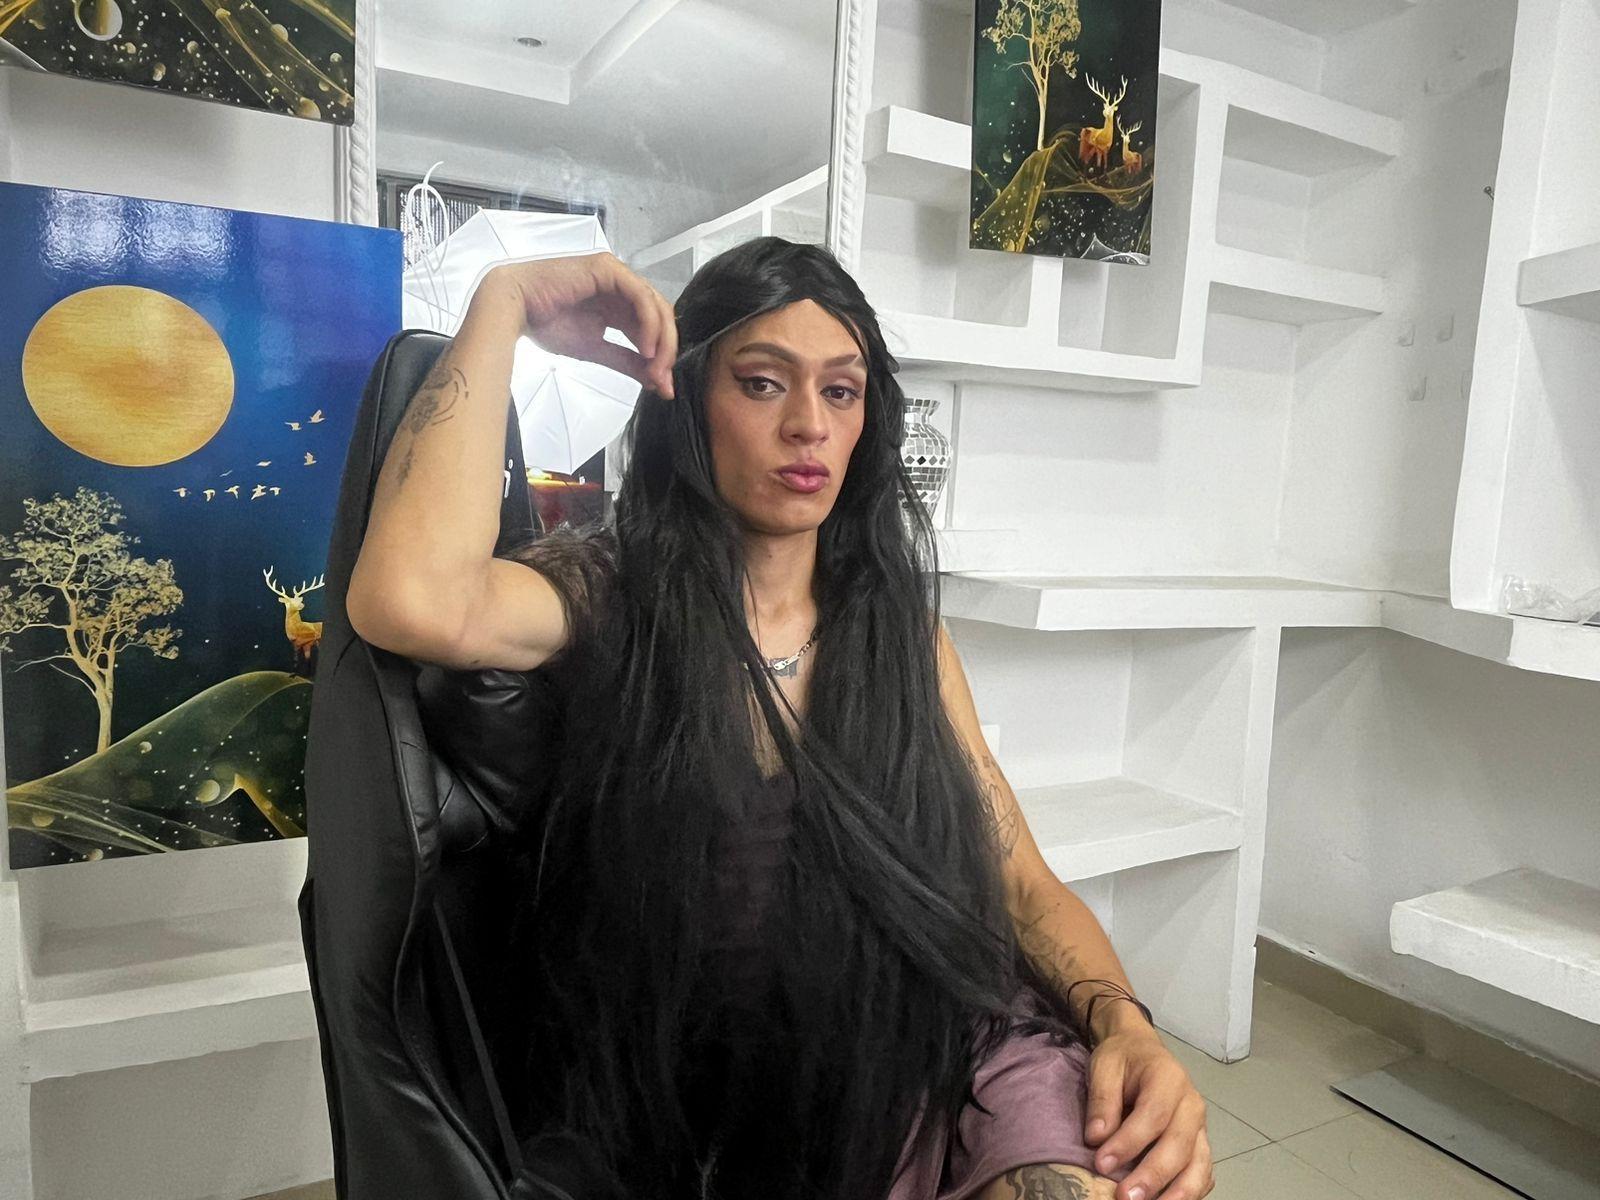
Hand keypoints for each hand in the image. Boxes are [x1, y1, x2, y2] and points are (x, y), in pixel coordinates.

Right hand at [474, 252, 678, 396]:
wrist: (513, 308)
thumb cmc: (545, 322)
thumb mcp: (595, 350)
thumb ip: (627, 362)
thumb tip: (657, 382)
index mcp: (619, 304)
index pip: (653, 328)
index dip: (662, 357)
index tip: (662, 386)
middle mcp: (622, 288)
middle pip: (660, 317)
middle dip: (666, 350)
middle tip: (663, 379)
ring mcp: (617, 276)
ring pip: (656, 306)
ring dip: (662, 340)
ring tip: (655, 366)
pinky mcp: (609, 270)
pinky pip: (640, 296)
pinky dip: (648, 323)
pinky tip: (646, 347)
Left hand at [1085, 1025, 1213, 1199]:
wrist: (1141, 1050)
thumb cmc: (1122, 1059)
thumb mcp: (1103, 1067)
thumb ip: (1102, 1101)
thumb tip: (1097, 1138)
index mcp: (1168, 1078)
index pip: (1153, 1115)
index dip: (1128, 1143)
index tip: (1101, 1164)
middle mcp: (1192, 1104)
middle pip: (1179, 1145)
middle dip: (1152, 1175)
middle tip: (1124, 1197)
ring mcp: (1200, 1127)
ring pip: (1198, 1165)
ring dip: (1178, 1193)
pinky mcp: (1200, 1144)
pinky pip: (1203, 1172)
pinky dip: (1192, 1192)